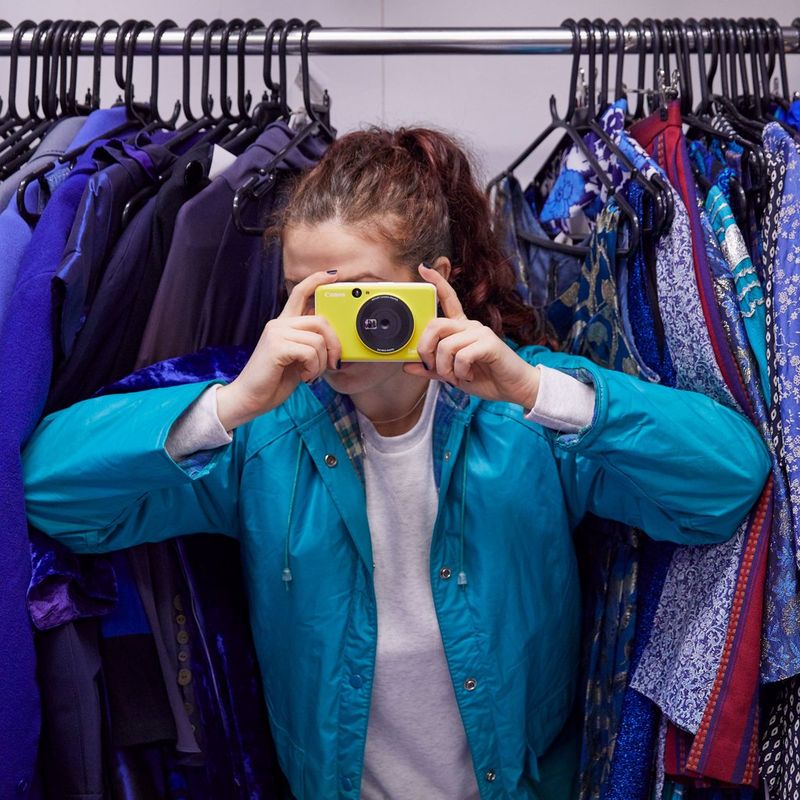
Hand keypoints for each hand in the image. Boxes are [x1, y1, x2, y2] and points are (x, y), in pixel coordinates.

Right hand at [217, 270, 341, 428]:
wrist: (251, 399)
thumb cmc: (274, 381)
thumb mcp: (298, 360)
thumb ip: (312, 347)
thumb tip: (336, 345)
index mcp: (283, 324)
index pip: (299, 293)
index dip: (317, 281)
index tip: (333, 275)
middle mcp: (278, 324)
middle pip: (320, 320)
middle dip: (334, 343)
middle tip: (334, 362)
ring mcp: (276, 333)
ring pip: (318, 339)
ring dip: (322, 362)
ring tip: (312, 374)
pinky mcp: (276, 346)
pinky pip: (310, 352)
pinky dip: (314, 368)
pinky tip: (304, 377)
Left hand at [403, 265, 539, 408]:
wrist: (512, 387)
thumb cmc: (486, 377)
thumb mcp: (452, 374)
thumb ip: (431, 369)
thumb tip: (408, 366)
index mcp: (461, 328)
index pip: (448, 300)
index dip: (436, 283)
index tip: (423, 268)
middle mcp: (470, 326)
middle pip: (435, 324)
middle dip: (425, 349)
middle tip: (432, 366)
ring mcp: (480, 333)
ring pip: (446, 345)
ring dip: (444, 368)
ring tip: (455, 377)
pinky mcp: (489, 343)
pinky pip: (462, 356)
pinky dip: (459, 371)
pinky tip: (467, 376)